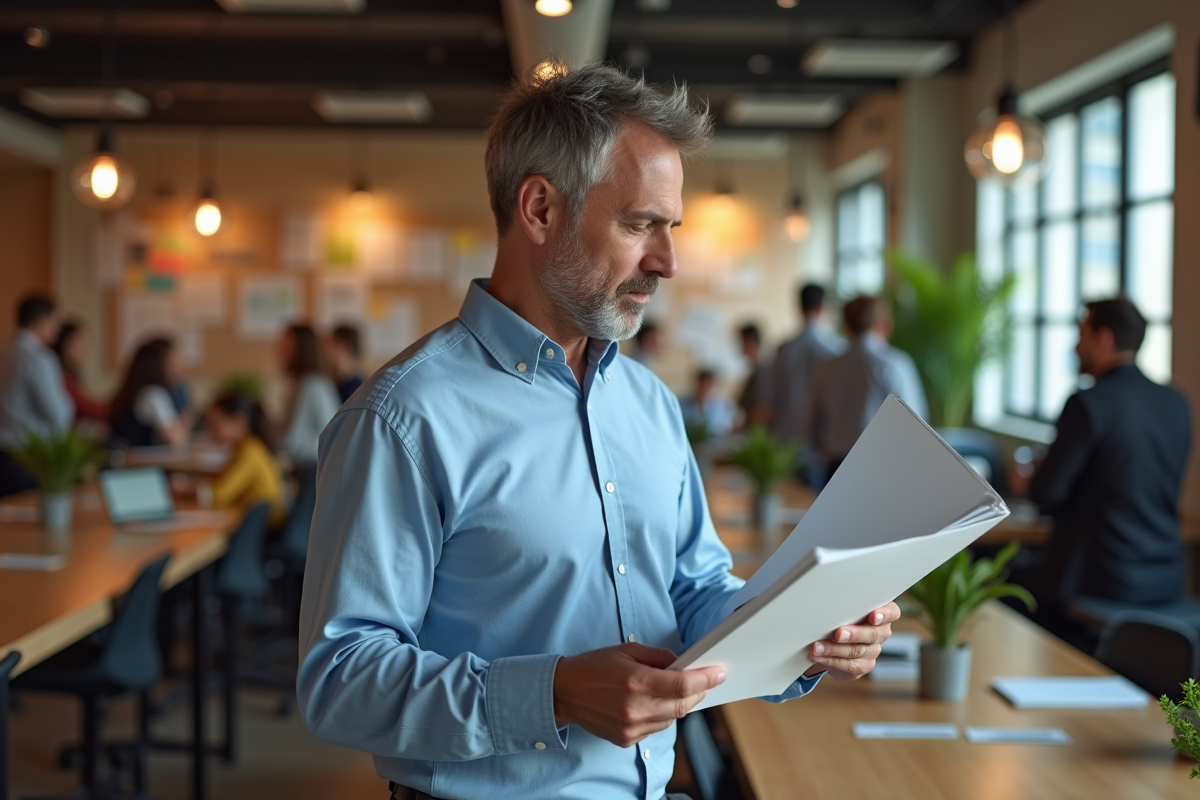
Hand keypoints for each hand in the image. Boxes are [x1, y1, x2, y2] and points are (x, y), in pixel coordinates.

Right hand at [553, 643, 724, 747]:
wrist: (564, 693)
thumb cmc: (593, 667)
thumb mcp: (626, 650)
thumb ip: (657, 657)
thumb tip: (681, 663)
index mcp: (635, 681)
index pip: (682, 685)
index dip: (704, 679)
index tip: (718, 673)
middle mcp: (635, 708)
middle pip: (682, 705)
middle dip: (699, 692)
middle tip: (706, 680)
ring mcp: (631, 727)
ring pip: (672, 718)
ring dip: (681, 704)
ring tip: (680, 690)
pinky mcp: (626, 738)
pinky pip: (657, 728)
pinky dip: (663, 715)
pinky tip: (658, 702)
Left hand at [804, 602, 900, 680]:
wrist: (832, 640)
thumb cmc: (839, 616)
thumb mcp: (843, 606)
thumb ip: (844, 604)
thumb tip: (825, 600)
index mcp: (881, 613)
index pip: (892, 612)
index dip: (884, 615)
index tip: (873, 616)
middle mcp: (880, 632)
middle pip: (873, 634)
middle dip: (854, 634)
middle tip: (837, 633)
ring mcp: (873, 650)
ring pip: (857, 651)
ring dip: (834, 649)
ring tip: (817, 647)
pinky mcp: (863, 666)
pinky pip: (849, 665)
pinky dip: (831, 660)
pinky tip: (818, 656)